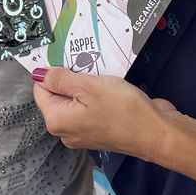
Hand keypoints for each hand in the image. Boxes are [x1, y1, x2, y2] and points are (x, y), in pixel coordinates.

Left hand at [31, 67, 183, 160]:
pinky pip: (91, 107)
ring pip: (77, 100)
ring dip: (88, 85)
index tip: (71, 61)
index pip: (41, 89)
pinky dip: (99, 96)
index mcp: (57, 120)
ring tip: (104, 77)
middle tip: (92, 68)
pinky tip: (113, 89)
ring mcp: (83, 132)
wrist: (157, 133)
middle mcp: (66, 130)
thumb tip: (38, 74)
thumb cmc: (123, 110)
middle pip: (59, 95)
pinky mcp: (100, 130)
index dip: (54, 72)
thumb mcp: (89, 86)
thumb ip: (60, 79)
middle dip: (73, 78)